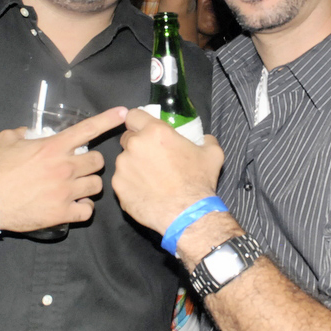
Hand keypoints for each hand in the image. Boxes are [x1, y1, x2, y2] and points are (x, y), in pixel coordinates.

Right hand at [0, 107, 126, 232]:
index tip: (123, 113)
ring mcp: (65, 191)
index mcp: (53, 147)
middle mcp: (64, 167)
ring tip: (78, 187)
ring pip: (97, 185)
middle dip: (91, 163)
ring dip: (90, 185)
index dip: (108, 119)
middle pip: (98, 161)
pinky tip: (75, 206)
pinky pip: (88, 210)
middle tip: (79, 167)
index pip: (88, 129)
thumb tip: (29, 131)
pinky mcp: (62, 213)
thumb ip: (23, 132)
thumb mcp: (7, 140)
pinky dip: (84, 208)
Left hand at [113, 109, 223, 234]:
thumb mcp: (212, 154)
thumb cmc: (199, 182)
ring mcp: (123, 166)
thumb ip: (205, 139)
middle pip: (127, 138)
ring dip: (133, 165)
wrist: (188, 215)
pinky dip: (130, 184)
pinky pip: (121, 180)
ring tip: (150, 179)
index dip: (138, 122)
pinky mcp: (118, 186)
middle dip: (137, 145)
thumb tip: (204, 138)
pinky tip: (145, 192)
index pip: (134, 115)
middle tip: (152, 158)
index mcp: (155, 132)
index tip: (144, 130)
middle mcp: (135, 145)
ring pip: (124, 160)